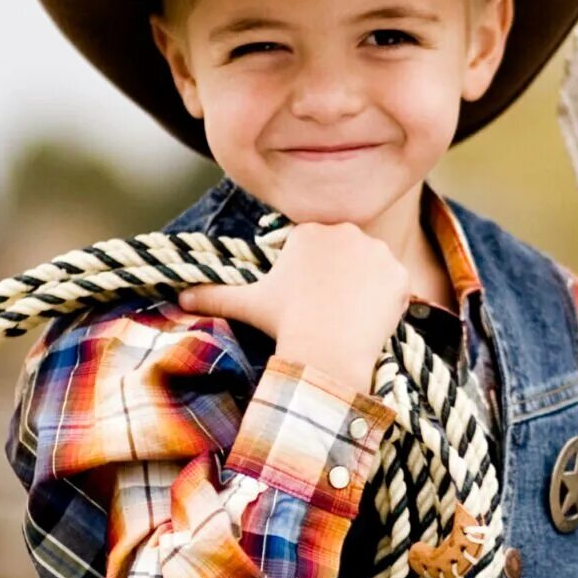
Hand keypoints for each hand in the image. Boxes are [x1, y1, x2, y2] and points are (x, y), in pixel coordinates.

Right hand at [176, 221, 409, 390]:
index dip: (315, 278)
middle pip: (348, 257)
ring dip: (365, 290)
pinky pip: (396, 286)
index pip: (319, 250)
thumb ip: (214, 294)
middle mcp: (345, 230)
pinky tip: (370, 319)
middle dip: (341, 281)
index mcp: (309, 230)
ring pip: (372, 271)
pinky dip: (387, 303)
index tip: (309, 302)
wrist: (326, 347)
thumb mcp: (247, 304)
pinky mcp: (399, 272)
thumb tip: (178, 296)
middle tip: (330, 313)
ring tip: (348, 317)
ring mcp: (376, 250)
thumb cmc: (284, 322)